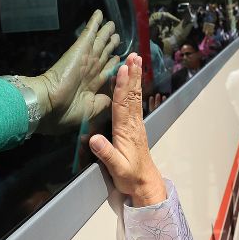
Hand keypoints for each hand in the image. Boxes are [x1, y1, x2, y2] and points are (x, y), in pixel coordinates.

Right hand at [27, 10, 120, 133]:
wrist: (48, 105)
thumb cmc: (66, 112)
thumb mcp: (90, 110)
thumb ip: (103, 102)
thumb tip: (111, 96)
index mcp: (90, 86)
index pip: (104, 72)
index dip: (112, 64)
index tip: (118, 58)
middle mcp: (89, 71)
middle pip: (102, 55)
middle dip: (110, 46)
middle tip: (116, 37)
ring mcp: (85, 58)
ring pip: (99, 42)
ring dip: (106, 33)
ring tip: (112, 25)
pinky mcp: (80, 49)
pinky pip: (90, 33)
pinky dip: (94, 23)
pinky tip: (99, 14)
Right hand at [89, 53, 165, 206]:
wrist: (145, 183)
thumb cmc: (130, 176)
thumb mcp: (117, 168)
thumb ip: (106, 154)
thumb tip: (93, 139)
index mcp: (126, 131)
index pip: (123, 105)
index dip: (121, 87)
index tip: (121, 70)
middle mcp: (133, 124)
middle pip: (132, 95)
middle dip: (132, 75)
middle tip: (133, 56)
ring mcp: (137, 124)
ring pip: (136, 97)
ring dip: (135, 78)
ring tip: (136, 61)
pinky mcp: (136, 126)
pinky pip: (135, 102)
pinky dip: (134, 88)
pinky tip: (134, 81)